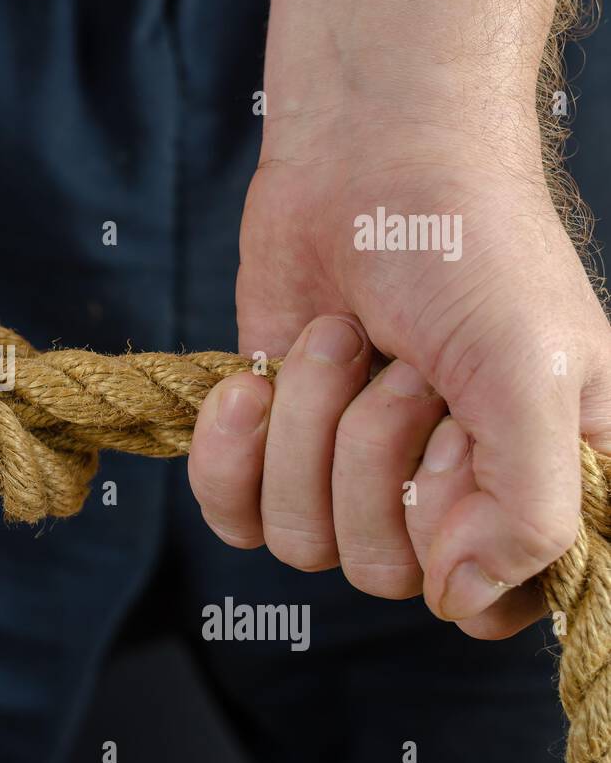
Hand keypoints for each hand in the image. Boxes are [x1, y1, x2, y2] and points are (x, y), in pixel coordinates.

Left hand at [190, 128, 610, 638]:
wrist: (364, 156)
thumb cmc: (465, 245)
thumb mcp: (530, 371)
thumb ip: (528, 506)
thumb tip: (461, 605)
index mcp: (531, 482)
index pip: (493, 605)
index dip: (457, 535)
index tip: (457, 441)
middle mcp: (441, 488)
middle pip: (381, 570)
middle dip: (372, 452)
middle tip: (400, 361)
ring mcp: (350, 467)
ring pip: (301, 541)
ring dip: (305, 429)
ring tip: (337, 338)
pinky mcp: (273, 440)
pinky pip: (233, 514)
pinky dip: (231, 454)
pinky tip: (249, 383)